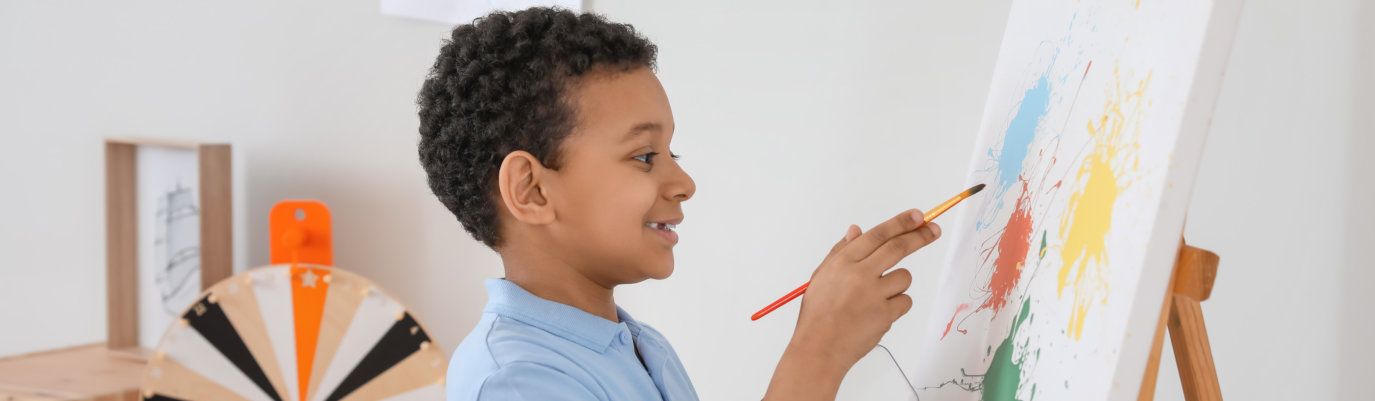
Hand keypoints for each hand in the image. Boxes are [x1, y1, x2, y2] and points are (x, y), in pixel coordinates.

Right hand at [763, 209, 940, 400]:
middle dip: (920, 236)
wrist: (819, 348)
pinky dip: (896, 306)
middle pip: (898, 248)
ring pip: (904, 278)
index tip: (918, 216)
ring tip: (877, 298)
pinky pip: (904, 302)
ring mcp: (873, 295)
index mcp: (842, 263)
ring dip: (897, 284)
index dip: (900, 222)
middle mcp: (859, 274)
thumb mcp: (822, 277)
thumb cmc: (818, 314)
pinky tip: (878, 314)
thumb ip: (840, 252)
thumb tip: (856, 231)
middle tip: (933, 230)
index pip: (877, 235)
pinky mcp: (885, 315)